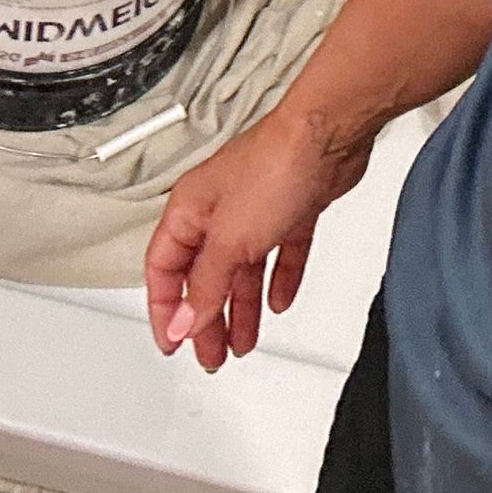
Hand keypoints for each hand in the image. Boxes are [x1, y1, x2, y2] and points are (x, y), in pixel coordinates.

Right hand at [143, 102, 373, 372]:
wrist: (328, 137)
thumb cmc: (274, 166)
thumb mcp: (231, 240)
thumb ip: (206, 286)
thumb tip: (183, 323)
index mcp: (189, 210)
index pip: (164, 268)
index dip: (165, 309)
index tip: (173, 343)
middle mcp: (218, 209)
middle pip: (203, 275)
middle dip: (206, 318)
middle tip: (212, 355)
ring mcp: (255, 209)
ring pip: (240, 269)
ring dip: (241, 307)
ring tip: (243, 342)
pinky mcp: (290, 210)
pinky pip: (278, 254)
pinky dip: (278, 279)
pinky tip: (280, 300)